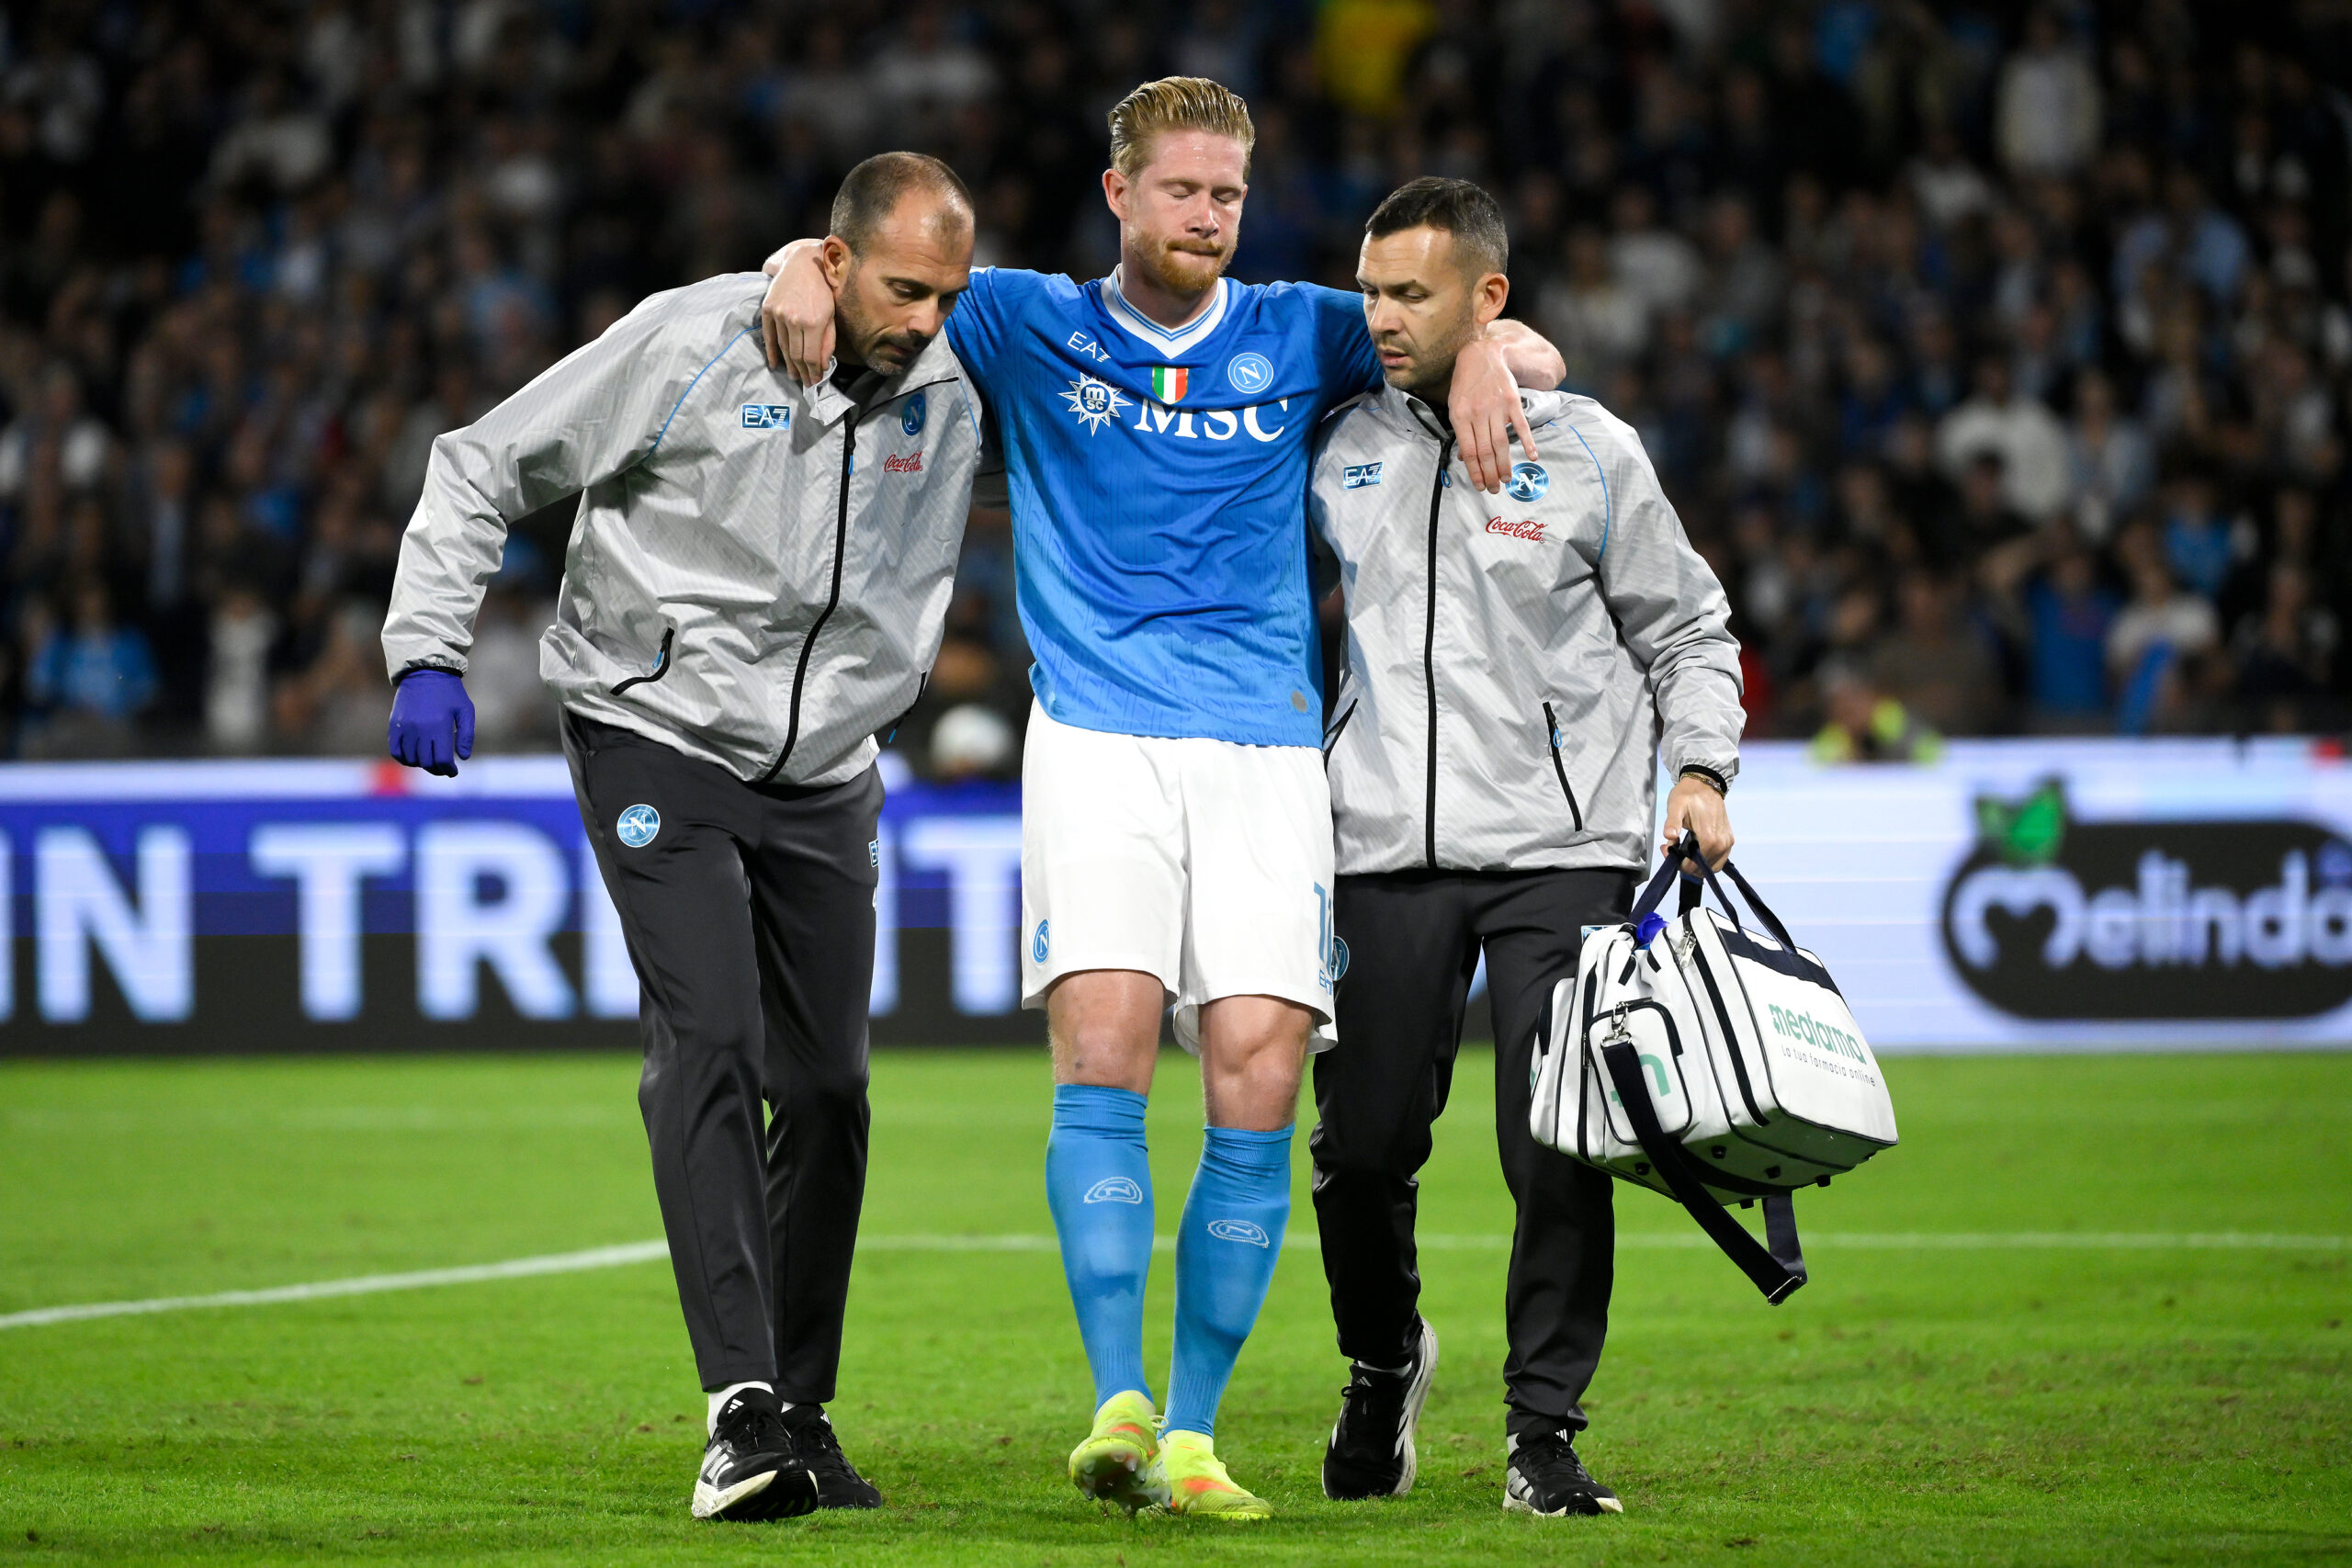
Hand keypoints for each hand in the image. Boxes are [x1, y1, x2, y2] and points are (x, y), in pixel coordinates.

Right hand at [387, 669, 473, 777]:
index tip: (453, 771)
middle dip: (437, 769)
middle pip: (427, 762)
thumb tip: (463, 758)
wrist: (425, 673)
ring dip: (422, 765)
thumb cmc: (450, 693)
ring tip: (430, 762)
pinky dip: (404, 759)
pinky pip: (396, 751)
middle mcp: (421, 729)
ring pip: (411, 759)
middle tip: (443, 768)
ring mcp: (405, 728)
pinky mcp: (395, 725)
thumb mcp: (465, 711)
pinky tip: (414, 758)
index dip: (449, 770)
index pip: (442, 759)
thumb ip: (466, 735)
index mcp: (440, 726)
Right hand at [759, 239, 835, 384]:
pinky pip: (769, 335)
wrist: (804, 264)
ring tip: (793, 376)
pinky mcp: (768, 309)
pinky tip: (774, 364)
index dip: (813, 372)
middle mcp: (794, 319)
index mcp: (814, 322)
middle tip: (805, 383)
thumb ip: (827, 342)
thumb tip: (823, 365)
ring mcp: (779, 314)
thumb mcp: (832, 316)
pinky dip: (771, 352)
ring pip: (783, 347)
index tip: (815, 381)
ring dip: (788, 365)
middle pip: (796, 355)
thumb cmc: (823, 290)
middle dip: (802, 372)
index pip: (811, 357)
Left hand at [1445, 334, 1536, 493]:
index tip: (1480, 485)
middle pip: (1486, 451)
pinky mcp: (1512, 401)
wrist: (1483, 355)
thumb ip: (1461, 431)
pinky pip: (1520, 425)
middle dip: (1490, 474)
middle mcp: (1478, 413)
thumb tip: (1465, 458)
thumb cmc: (1466, 383)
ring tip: (1507, 479)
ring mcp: (1497, 407)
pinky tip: (1532, 456)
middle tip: (1494, 489)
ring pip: (1501, 443)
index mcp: (1461, 416)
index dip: (1475, 471)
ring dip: (1505, 464)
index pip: (1469, 451)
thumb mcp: (1455, 405)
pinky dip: (1527, 442)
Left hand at [1660, 775, 1731, 870]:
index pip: (1692, 866)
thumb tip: (1669, 836)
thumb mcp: (1676, 806)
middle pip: (1701, 869)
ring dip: (1695, 864)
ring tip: (1682, 849)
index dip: (1677, 864)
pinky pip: (1718, 860)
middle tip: (1672, 847)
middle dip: (1684, 864)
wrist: (1705, 784)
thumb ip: (1672, 822)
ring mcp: (1727, 843)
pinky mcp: (1729, 841)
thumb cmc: (1688, 795)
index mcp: (1709, 838)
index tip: (1667, 849)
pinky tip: (1694, 849)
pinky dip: (1706, 860)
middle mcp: (1722, 844)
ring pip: (1711, 867)